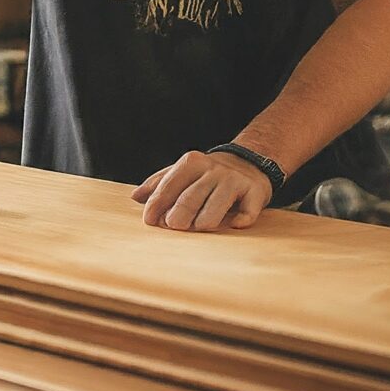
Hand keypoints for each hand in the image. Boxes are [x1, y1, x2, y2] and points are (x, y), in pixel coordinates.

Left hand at [131, 150, 271, 231]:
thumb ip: (159, 183)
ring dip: (206, 220)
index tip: (150, 221)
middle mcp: (212, 169)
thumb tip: (135, 197)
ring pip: (217, 204)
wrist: (248, 163)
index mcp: (191, 162)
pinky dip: (240, 220)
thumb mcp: (183, 171)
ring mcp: (234, 180)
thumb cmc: (207, 174)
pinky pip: (247, 210)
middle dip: (179, 215)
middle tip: (173, 227)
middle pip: (191, 196)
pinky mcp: (254, 192)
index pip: (170, 184)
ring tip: (199, 228)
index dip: (158, 204)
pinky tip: (234, 225)